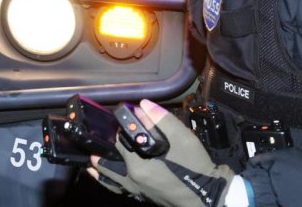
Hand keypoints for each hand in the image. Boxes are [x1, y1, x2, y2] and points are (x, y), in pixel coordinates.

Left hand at [88, 100, 236, 206]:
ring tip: (91, 165)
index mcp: (138, 166)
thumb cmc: (195, 168)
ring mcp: (139, 192)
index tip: (118, 121)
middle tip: (92, 144)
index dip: (118, 130)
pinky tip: (114, 180)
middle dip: (100, 154)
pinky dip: (113, 184)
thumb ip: (162, 120)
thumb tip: (143, 105)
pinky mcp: (146, 198)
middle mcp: (133, 181)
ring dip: (101, 172)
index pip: (119, 144)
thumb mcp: (183, 139)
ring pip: (112, 182)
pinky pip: (122, 190)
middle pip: (109, 165)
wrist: (210, 197)